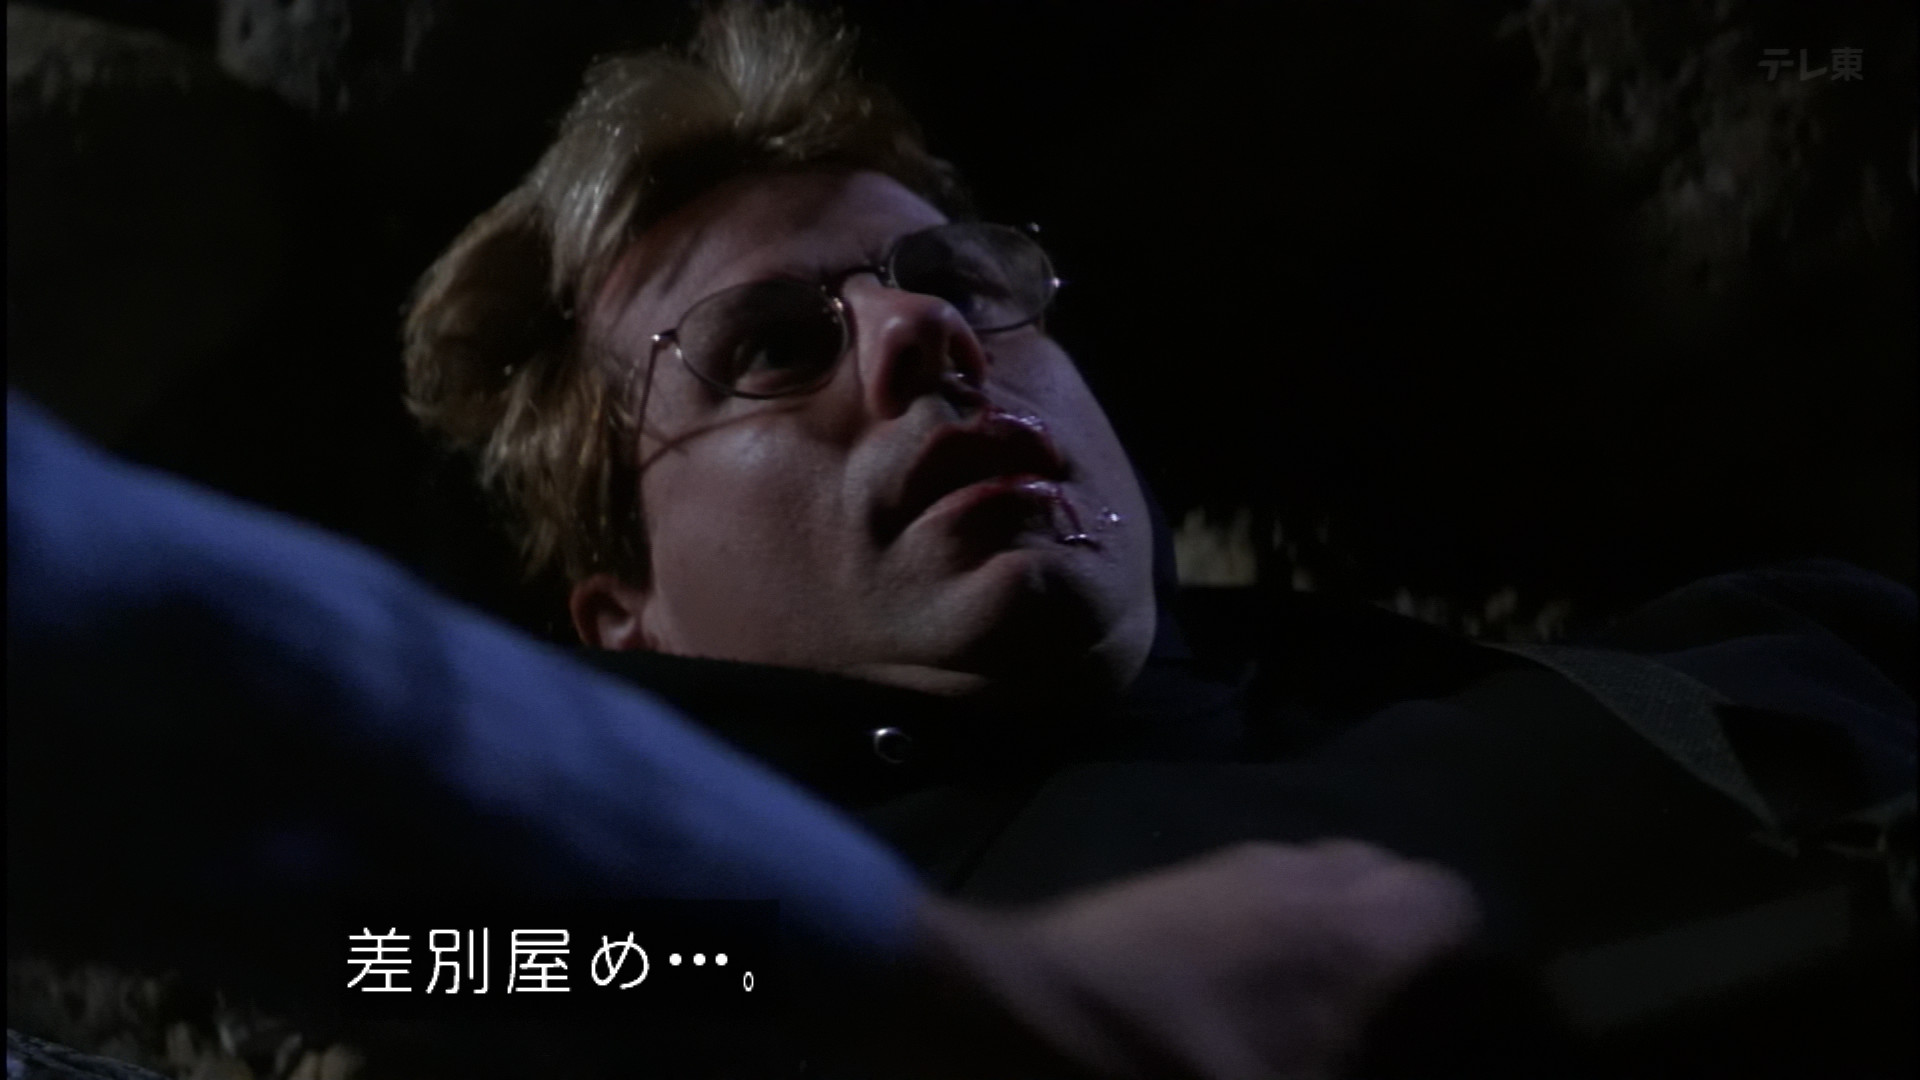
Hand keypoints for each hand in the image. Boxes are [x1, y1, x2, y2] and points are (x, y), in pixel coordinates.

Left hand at [904, 840, 1481, 1078]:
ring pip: (1323, 872)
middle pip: (1391, 874)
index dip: (1468, 952)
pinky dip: (1281, 920)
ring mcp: (1234, 868)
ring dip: (1340, 921)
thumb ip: (1345, 1061)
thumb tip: (1354, 1046)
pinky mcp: (1176, 879)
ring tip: (1330, 997)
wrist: (1016, 1019)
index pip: (1450, 900)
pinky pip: (1263, 882)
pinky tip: (1256, 983)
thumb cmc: (1161, 1068)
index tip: (1469, 1005)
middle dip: (1405, 932)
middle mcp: (1303, 879)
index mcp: (1349, 935)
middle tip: (1401, 1005)